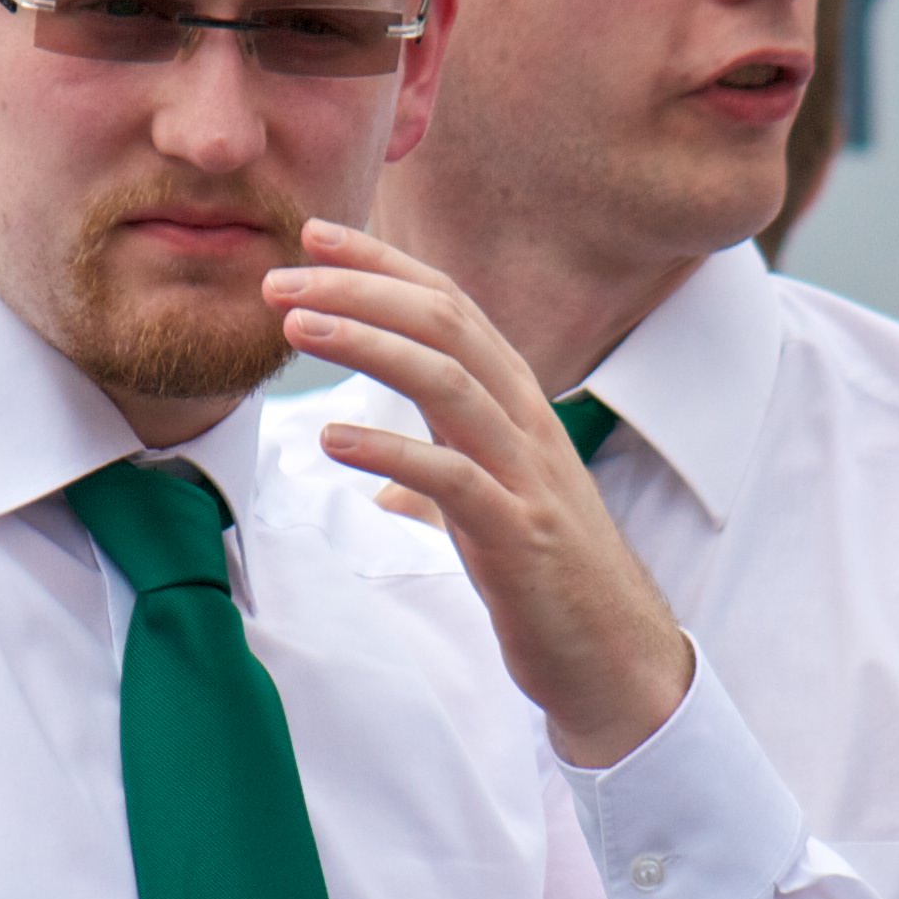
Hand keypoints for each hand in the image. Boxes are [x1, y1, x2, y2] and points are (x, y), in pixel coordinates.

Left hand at [266, 221, 694, 769]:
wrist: (616, 663)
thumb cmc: (551, 587)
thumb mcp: (487, 521)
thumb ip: (444, 489)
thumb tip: (396, 489)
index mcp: (516, 408)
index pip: (448, 308)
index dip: (382, 265)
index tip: (315, 235)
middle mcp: (527, 424)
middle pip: (446, 324)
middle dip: (361, 288)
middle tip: (281, 274)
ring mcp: (528, 477)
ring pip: (450, 381)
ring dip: (368, 344)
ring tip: (297, 327)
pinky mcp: (521, 536)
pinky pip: (452, 478)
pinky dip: (390, 450)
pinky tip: (332, 438)